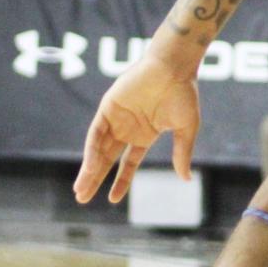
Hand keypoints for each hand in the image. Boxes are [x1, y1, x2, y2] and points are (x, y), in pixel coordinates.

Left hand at [75, 50, 199, 203]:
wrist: (173, 67)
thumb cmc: (183, 93)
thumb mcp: (186, 129)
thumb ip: (182, 153)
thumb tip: (186, 178)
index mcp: (145, 134)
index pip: (129, 162)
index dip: (120, 181)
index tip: (112, 199)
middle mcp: (128, 128)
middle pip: (107, 159)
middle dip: (95, 179)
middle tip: (82, 199)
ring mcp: (116, 118)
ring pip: (97, 149)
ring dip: (89, 169)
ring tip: (81, 190)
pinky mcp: (108, 108)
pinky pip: (96, 133)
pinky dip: (91, 151)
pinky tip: (89, 167)